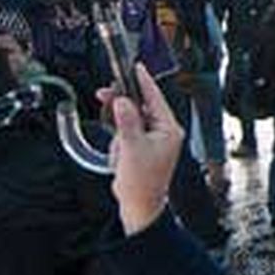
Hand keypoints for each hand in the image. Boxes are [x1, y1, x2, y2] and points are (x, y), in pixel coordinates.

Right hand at [100, 65, 184, 236]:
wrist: (139, 206)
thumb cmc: (142, 183)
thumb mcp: (132, 147)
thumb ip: (126, 121)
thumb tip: (121, 100)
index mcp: (169, 129)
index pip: (155, 98)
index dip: (143, 81)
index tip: (135, 67)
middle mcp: (165, 132)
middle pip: (142, 106)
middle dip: (123, 107)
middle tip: (106, 95)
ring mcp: (154, 140)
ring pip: (132, 119)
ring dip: (120, 130)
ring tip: (120, 151)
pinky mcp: (143, 147)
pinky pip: (128, 133)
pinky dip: (120, 140)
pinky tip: (119, 155)